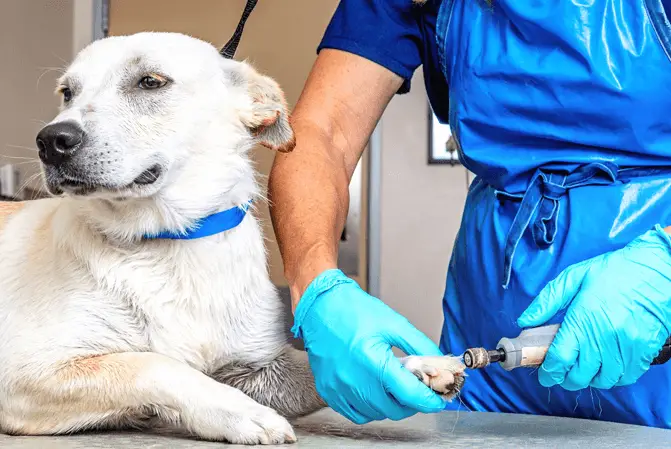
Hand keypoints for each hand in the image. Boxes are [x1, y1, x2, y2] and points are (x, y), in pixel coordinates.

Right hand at [291, 269, 446, 423]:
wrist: (320, 306)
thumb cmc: (354, 310)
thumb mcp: (394, 323)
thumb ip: (419, 345)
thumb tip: (439, 362)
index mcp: (374, 362)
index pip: (410, 395)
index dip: (429, 400)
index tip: (438, 400)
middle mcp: (354, 380)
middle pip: (394, 409)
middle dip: (411, 403)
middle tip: (417, 389)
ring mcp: (339, 389)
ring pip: (376, 414)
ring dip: (391, 405)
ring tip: (394, 386)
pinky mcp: (328, 391)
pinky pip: (355, 413)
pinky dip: (369, 408)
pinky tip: (374, 392)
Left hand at [517, 225, 670, 390]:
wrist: (657, 270)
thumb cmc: (615, 271)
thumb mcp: (573, 277)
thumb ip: (546, 301)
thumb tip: (526, 321)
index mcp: (583, 320)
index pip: (560, 360)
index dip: (548, 373)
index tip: (543, 374)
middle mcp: (605, 339)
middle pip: (579, 376)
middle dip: (565, 378)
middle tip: (560, 370)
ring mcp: (626, 348)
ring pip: (602, 381)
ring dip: (589, 379)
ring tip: (582, 366)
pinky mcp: (644, 352)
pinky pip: (625, 377)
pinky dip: (612, 377)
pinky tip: (605, 364)